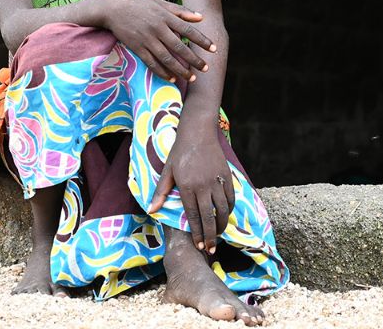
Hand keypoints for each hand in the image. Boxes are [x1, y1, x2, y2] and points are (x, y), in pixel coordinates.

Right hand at [91, 0, 216, 82]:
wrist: (113, 8)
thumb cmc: (139, 4)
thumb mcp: (161, 3)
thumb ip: (181, 11)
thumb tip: (200, 17)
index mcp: (166, 16)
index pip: (188, 30)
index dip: (202, 40)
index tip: (213, 49)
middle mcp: (158, 28)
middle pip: (179, 47)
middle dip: (194, 59)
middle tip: (205, 68)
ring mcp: (147, 39)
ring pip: (166, 58)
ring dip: (180, 69)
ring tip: (191, 77)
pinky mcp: (136, 47)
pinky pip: (151, 62)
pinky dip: (161, 71)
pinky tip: (171, 78)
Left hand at [147, 133, 235, 253]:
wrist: (198, 132)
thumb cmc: (180, 152)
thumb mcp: (167, 172)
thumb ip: (161, 193)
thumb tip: (151, 211)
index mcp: (187, 187)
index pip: (194, 216)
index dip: (197, 232)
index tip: (198, 246)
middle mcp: (203, 186)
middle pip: (209, 217)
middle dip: (210, 236)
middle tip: (210, 249)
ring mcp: (216, 181)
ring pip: (223, 209)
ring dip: (221, 225)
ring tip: (218, 236)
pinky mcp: (227, 176)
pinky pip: (230, 197)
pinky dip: (229, 209)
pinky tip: (226, 217)